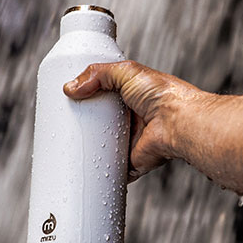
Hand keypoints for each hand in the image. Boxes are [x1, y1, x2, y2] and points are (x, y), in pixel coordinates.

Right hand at [64, 61, 203, 181]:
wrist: (178, 123)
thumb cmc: (162, 95)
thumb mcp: (126, 71)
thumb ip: (98, 73)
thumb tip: (71, 87)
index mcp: (132, 96)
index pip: (105, 95)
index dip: (88, 97)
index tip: (69, 100)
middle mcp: (132, 118)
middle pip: (101, 122)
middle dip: (85, 123)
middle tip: (63, 124)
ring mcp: (131, 141)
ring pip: (103, 146)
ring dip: (89, 148)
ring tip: (66, 146)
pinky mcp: (131, 162)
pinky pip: (111, 169)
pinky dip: (100, 171)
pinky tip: (84, 169)